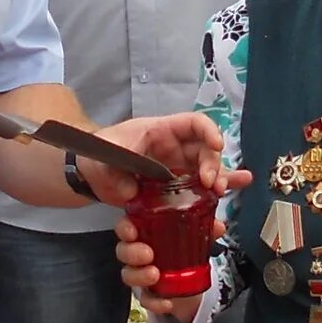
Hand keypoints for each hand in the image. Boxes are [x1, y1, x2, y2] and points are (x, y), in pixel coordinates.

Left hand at [78, 111, 236, 206]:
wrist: (90, 173)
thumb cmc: (100, 152)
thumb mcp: (105, 152)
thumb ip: (115, 169)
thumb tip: (131, 191)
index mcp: (161, 131)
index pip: (193, 123)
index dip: (208, 131)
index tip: (216, 145)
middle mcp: (175, 148)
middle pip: (205, 151)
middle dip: (214, 165)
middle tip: (211, 185)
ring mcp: (176, 169)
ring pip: (207, 171)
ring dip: (220, 180)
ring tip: (230, 189)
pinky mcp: (174, 190)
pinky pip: (198, 191)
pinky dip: (213, 195)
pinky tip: (230, 199)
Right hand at [108, 222, 204, 320]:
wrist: (192, 280)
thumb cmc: (185, 251)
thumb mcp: (196, 236)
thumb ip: (206, 229)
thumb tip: (218, 226)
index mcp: (145, 233)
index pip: (126, 227)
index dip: (125, 228)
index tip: (132, 231)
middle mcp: (138, 253)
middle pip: (123, 251)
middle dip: (131, 252)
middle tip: (148, 254)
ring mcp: (141, 274)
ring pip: (128, 275)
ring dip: (139, 275)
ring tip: (155, 275)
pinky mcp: (148, 294)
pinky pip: (145, 299)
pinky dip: (155, 302)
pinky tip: (167, 303)